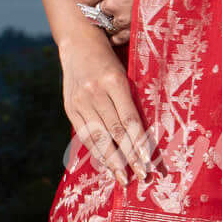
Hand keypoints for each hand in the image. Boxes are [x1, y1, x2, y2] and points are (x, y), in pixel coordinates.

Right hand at [65, 0, 155, 187]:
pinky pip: (84, 135)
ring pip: (97, 138)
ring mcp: (80, 101)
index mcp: (114, 80)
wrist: (77, 42)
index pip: (129, 119)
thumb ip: (134, 98)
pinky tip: (107, 166)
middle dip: (129, 158)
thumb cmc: (111, 57)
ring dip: (112, 161)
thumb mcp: (126, 71)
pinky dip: (96, 153)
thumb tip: (151, 131)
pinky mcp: (70, 107)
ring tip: (124, 179)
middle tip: (143, 177)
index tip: (150, 162)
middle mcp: (95, 92)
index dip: (139, 143)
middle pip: (114, 132)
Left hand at [80, 0, 148, 50]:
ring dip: (112, 22)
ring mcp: (122, 19)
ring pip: (107, 26)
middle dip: (104, 8)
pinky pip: (119, 38)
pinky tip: (124, 29)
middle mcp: (110, 3)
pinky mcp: (134, 30)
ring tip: (122, 17)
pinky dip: (119, 35)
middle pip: (97, 11)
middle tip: (115, 4)